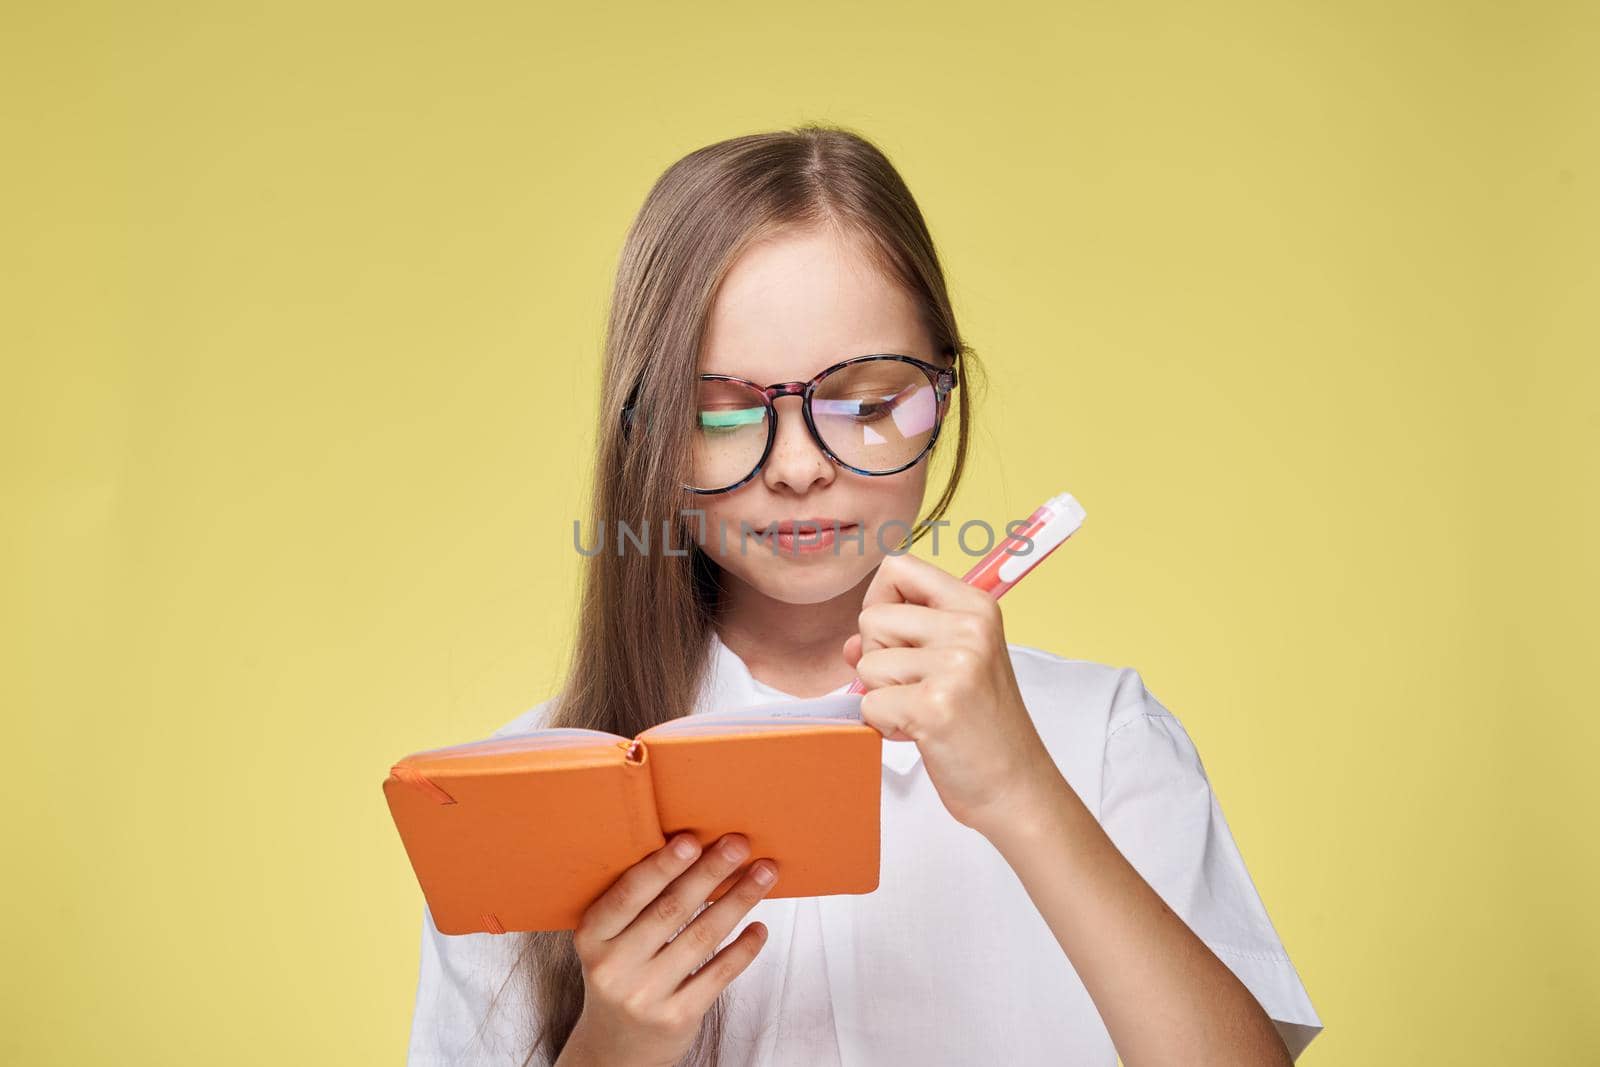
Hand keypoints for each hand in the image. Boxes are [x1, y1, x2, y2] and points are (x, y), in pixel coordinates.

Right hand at [558, 832, 777, 1066]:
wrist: (615, 1047)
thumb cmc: (621, 973)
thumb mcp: (609, 942)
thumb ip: (636, 904)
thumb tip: (695, 848)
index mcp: (592, 938)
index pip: (628, 895)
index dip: (661, 866)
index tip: (692, 840)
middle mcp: (614, 968)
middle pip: (671, 910)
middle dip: (710, 872)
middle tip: (739, 843)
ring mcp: (645, 996)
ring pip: (702, 936)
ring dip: (739, 900)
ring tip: (765, 873)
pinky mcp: (676, 1017)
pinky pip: (719, 973)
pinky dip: (744, 947)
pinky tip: (759, 927)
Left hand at [842, 552, 1056, 838]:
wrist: (1015, 786)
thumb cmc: (982, 727)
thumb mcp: (957, 663)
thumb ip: (904, 640)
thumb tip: (850, 645)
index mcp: (977, 606)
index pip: (899, 568)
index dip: (880, 601)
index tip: (896, 637)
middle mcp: (970, 627)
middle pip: (872, 618)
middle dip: (880, 659)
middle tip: (919, 689)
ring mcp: (955, 665)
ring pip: (867, 664)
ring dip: (884, 697)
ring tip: (924, 713)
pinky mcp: (935, 705)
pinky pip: (869, 703)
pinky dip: (885, 726)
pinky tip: (922, 734)